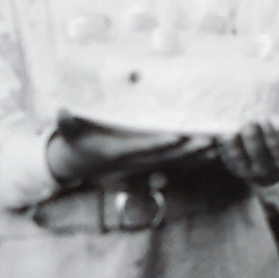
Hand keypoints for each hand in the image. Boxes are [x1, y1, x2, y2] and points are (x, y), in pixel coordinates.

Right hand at [49, 114, 212, 184]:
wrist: (76, 166)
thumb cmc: (74, 143)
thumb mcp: (67, 133)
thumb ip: (66, 122)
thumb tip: (59, 110)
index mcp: (117, 152)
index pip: (142, 147)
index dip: (160, 144)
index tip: (178, 137)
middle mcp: (133, 162)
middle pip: (166, 156)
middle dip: (188, 150)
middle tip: (211, 140)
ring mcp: (142, 165)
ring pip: (174, 162)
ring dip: (196, 156)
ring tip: (219, 146)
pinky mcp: (148, 164)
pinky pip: (175, 163)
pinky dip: (192, 159)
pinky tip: (211, 153)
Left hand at [217, 120, 278, 185]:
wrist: (267, 170)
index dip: (272, 138)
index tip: (266, 121)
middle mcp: (266, 171)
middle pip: (258, 157)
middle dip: (252, 140)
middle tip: (248, 122)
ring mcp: (247, 172)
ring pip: (239, 161)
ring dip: (233, 147)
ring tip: (229, 131)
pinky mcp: (233, 168)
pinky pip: (225, 160)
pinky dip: (221, 149)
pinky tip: (218, 135)